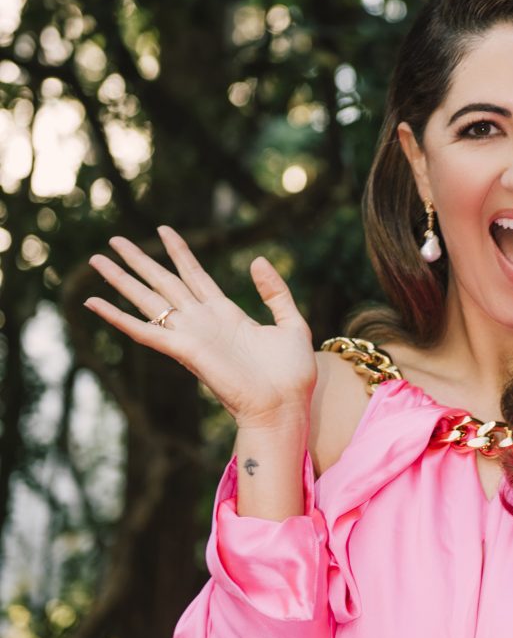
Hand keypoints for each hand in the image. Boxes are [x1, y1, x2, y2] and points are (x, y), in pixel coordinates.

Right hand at [83, 226, 316, 428]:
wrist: (285, 407)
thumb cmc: (293, 375)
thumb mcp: (292, 324)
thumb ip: (276, 292)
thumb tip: (257, 260)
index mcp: (227, 314)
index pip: (196, 275)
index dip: (179, 252)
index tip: (163, 230)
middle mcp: (203, 322)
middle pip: (164, 283)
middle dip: (139, 261)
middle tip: (114, 241)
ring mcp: (191, 335)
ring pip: (148, 301)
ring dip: (121, 280)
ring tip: (96, 260)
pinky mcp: (184, 351)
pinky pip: (144, 331)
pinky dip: (117, 317)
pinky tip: (94, 303)